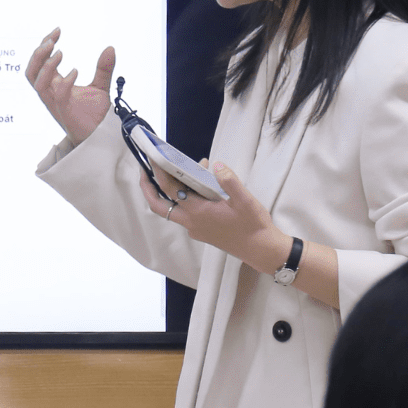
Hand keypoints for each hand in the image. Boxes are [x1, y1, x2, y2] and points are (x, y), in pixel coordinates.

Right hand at [25, 29, 116, 144]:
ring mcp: (56, 104)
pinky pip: (58, 96)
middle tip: (52, 40)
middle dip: (38, 53)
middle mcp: (51, 93)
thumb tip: (110, 48)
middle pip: (31, 71)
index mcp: (55, 85)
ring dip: (45, 66)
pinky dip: (65, 82)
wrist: (101, 137)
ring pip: (37, 83)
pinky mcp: (65, 113)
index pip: (40, 62)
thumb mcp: (100, 86)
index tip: (57, 31)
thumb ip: (103, 69)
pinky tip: (76, 71)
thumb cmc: (95, 115)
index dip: (45, 45)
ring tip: (59, 52)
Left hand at [146, 161, 291, 275]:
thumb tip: (216, 165)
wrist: (262, 250)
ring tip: (170, 173)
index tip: (154, 157)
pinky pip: (184, 214)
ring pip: (170, 211)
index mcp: (198, 212)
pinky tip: (196, 186)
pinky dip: (182, 199)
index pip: (171, 189)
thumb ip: (229, 182)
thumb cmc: (254, 225)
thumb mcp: (245, 201)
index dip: (160, 172)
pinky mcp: (201, 232)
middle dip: (148, 189)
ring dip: (164, 194)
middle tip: (145, 171)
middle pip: (159, 206)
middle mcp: (191, 222)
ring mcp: (195, 229)